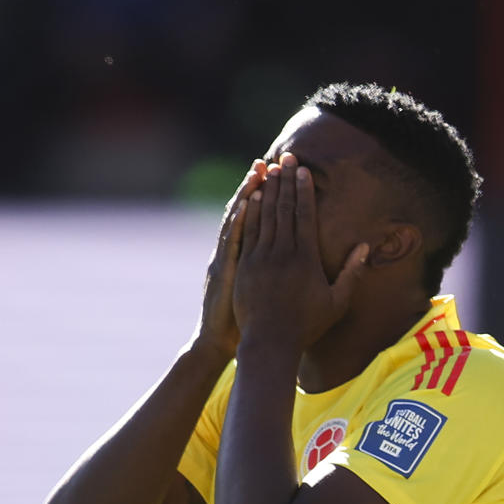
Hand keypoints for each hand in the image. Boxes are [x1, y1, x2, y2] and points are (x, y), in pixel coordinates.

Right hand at [190, 160, 267, 359]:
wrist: (218, 342)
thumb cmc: (243, 321)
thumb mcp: (255, 291)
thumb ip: (264, 271)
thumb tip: (285, 257)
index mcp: (244, 255)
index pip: (257, 218)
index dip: (267, 196)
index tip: (279, 174)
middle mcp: (232, 252)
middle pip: (247, 212)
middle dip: (258, 186)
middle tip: (269, 161)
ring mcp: (225, 259)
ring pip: (237, 221)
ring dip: (246, 196)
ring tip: (257, 173)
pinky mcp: (223, 271)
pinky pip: (231, 242)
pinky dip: (237, 222)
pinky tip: (245, 205)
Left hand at [231, 153, 370, 350]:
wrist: (269, 343)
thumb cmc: (306, 326)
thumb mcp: (336, 302)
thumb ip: (351, 273)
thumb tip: (366, 247)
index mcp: (305, 259)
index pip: (304, 215)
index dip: (303, 190)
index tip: (303, 170)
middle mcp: (282, 253)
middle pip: (283, 208)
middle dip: (284, 181)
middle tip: (284, 157)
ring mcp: (260, 258)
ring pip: (264, 216)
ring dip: (267, 190)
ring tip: (268, 169)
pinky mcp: (244, 266)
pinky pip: (248, 232)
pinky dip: (250, 212)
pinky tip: (252, 197)